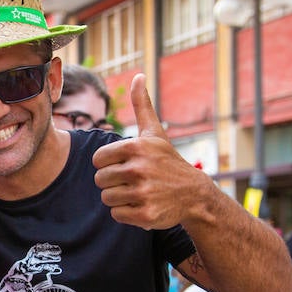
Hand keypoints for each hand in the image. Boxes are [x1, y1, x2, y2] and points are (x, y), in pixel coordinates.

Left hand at [93, 74, 214, 229]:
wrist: (194, 194)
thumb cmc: (167, 161)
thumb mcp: (154, 132)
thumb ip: (142, 105)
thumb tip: (138, 76)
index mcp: (136, 147)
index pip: (98, 160)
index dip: (108, 164)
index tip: (124, 164)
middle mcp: (140, 169)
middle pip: (100, 180)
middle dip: (113, 182)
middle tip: (132, 181)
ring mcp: (144, 193)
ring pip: (107, 198)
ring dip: (119, 198)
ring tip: (137, 192)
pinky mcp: (146, 215)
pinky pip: (117, 215)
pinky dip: (126, 213)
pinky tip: (142, 204)